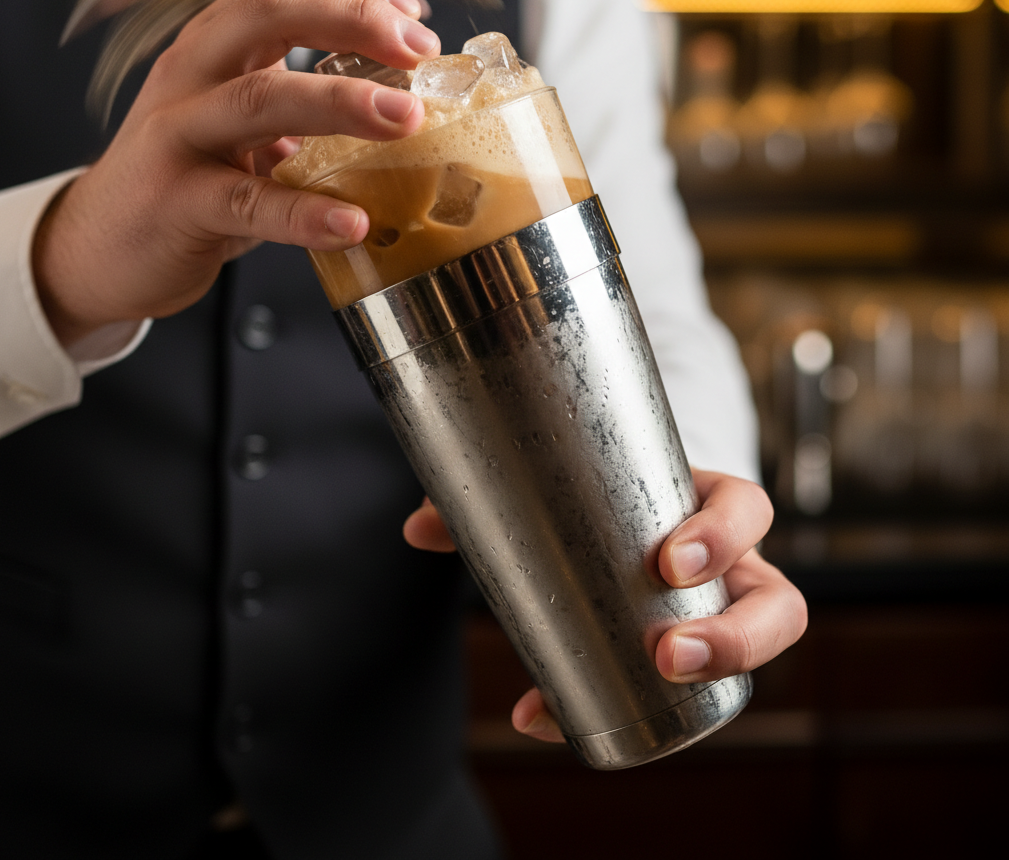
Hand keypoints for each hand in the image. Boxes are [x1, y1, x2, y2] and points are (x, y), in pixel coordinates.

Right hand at [32, 0, 440, 345]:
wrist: (103, 247)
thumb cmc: (188, 180)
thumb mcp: (241, 123)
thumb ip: (300, 105)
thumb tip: (401, 105)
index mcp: (217, 46)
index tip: (413, 14)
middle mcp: (193, 73)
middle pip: (269, 11)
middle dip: (355, 19)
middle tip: (420, 52)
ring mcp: (179, 135)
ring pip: (258, 98)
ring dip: (342, 102)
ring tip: (405, 119)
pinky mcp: (177, 203)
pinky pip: (247, 203)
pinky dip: (305, 213)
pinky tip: (351, 223)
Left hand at [404, 468, 806, 742]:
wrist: (626, 512)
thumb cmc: (605, 493)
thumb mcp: (567, 481)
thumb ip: (491, 492)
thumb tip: (420, 527)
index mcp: (707, 504)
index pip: (746, 509)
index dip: (723, 536)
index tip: (666, 562)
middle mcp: (733, 563)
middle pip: (777, 602)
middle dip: (736, 635)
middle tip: (667, 652)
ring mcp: (721, 611)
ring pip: (755, 656)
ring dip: (713, 678)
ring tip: (645, 692)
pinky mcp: (690, 655)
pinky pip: (682, 700)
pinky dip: (617, 714)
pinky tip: (546, 717)